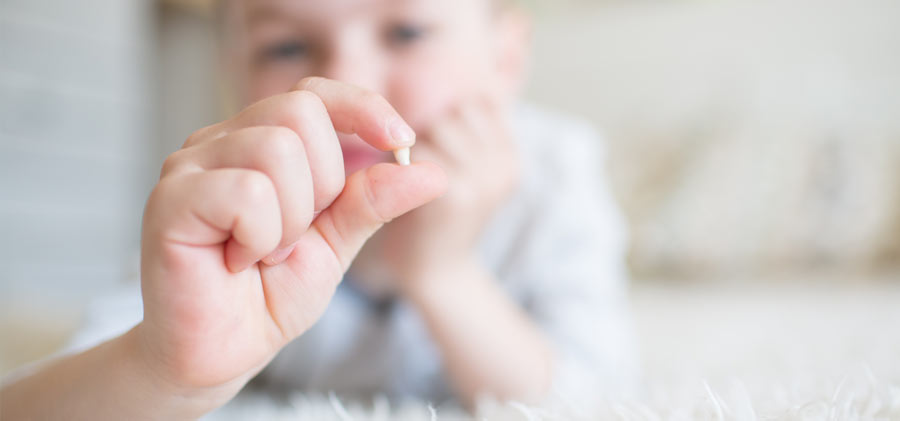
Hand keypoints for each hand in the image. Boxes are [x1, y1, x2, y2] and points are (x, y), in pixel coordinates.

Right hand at [137, 78, 445, 408]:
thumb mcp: (337, 243)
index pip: (313, 94)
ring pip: (278, 149)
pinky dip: (262, 236)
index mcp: (258, 143)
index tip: (401, 143)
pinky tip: (239, 261)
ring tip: (266, 253)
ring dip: (292, 219)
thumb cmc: (268, 296)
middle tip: (297, 236)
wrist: (221, 356)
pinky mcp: (171, 199)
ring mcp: (190, 166)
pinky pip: (248, 191)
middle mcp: (220, 143)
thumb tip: (432, 171)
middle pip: (301, 112)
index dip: (362, 109)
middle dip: (325, 183)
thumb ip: (373, 201)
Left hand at [351, 93, 517, 291]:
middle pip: (451, 112)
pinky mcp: (452, 192)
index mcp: (512, 155)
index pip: (475, 102)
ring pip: (430, 129)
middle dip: (425, 134)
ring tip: (408, 182)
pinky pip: (412, 152)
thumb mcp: (471, 170)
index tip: (431, 153)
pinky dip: (397, 167)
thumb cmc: (441, 217)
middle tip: (414, 171)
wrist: (435, 277)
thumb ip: (471, 132)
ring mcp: (482, 179)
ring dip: (408, 148)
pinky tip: (398, 193)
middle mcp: (505, 165)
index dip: (444, 123)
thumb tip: (476, 85)